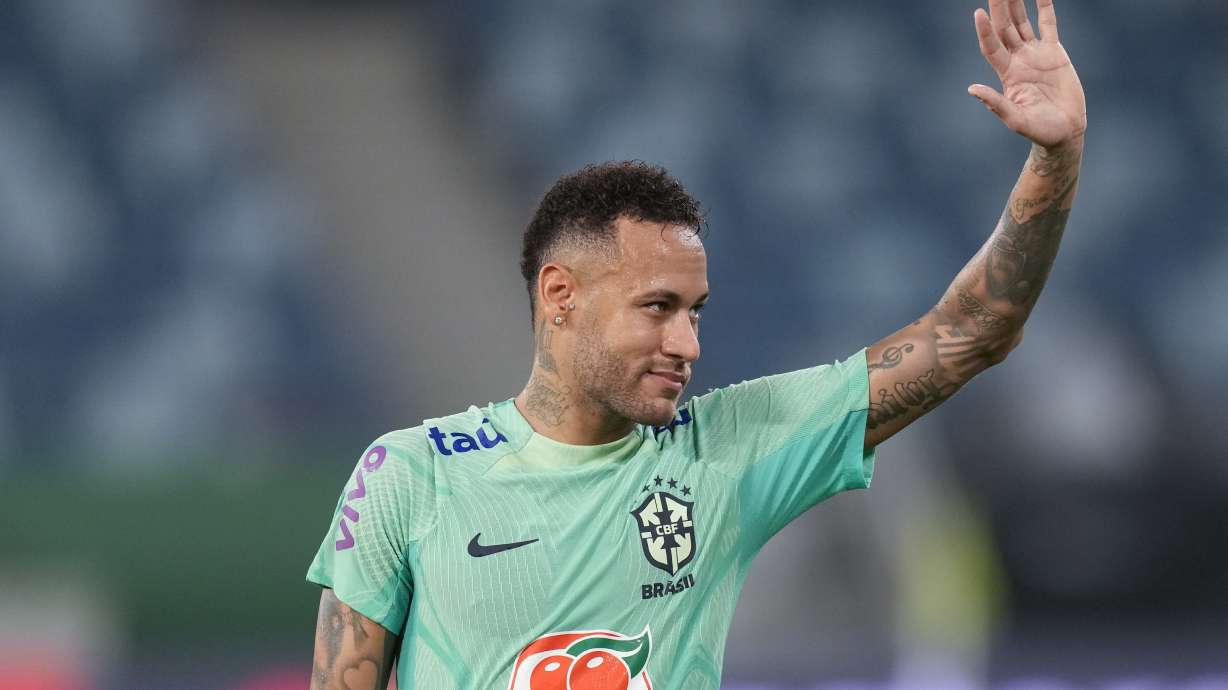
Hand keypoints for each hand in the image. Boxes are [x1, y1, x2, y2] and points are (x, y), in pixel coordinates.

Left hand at [970, 0, 1086, 148]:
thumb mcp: (1016, 119)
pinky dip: (1045, 7)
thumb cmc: (1039, 130)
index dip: (984, 31)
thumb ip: (996, 103)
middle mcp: (1018, 60)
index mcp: (1007, 74)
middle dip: (998, 8)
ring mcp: (1035, 54)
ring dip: (1015, 4)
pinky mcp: (1054, 52)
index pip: (991, 47)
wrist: (1064, 131)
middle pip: (1004, 28)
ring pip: (1021, 22)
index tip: (977, 13)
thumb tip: (972, 89)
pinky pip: (1048, 24)